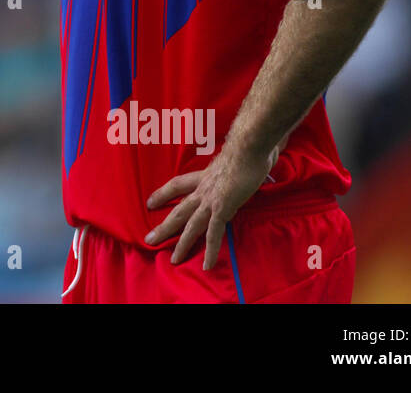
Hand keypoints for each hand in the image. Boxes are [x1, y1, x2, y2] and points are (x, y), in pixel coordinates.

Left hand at [143, 144, 278, 269]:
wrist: (248, 145)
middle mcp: (204, 189)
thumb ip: (242, 157)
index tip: (150, 202)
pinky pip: (214, 234)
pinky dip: (211, 250)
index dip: (164, 193)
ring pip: (191, 226)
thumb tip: (261, 151)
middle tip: (149, 239)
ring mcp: (211, 199)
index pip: (178, 184)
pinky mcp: (223, 208)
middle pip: (179, 210)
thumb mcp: (238, 153)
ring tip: (173, 260)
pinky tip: (207, 265)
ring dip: (182, 245)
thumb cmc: (248, 145)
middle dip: (164, 226)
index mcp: (205, 176)